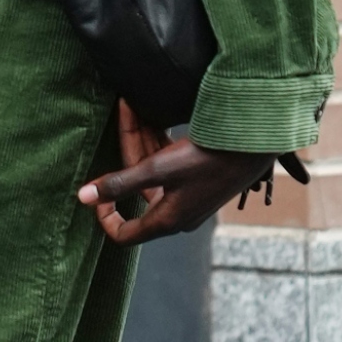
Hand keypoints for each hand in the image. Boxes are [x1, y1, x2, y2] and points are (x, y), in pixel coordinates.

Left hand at [76, 102, 281, 243]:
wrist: (258, 143)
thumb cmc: (211, 160)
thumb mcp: (160, 170)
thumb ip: (120, 183)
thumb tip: (83, 197)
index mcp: (166, 220)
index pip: (124, 235)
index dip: (104, 218)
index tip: (94, 194)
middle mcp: (177, 212)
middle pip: (135, 189)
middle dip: (123, 154)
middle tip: (120, 117)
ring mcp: (188, 195)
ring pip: (150, 170)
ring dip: (139, 140)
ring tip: (131, 105)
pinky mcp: (198, 177)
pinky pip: (166, 163)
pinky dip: (155, 141)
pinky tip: (147, 113)